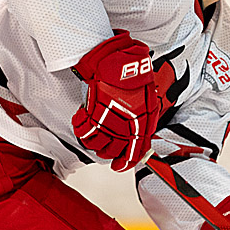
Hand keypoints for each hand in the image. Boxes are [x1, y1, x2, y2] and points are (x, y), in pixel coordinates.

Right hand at [71, 31, 159, 171]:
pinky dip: (80, 129)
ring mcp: (108, 120)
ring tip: (94, 134)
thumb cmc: (136, 82)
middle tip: (106, 145)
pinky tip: (82, 122)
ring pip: (96, 144)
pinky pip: (83, 131)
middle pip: (112, 151)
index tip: (118, 167)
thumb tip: (140, 145)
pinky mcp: (93, 111)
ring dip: (94, 142)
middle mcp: (124, 126)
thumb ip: (144, 126)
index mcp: (140, 126)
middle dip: (108, 152)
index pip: (132, 154)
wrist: (121, 63)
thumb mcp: (149, 106)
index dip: (124, 163)